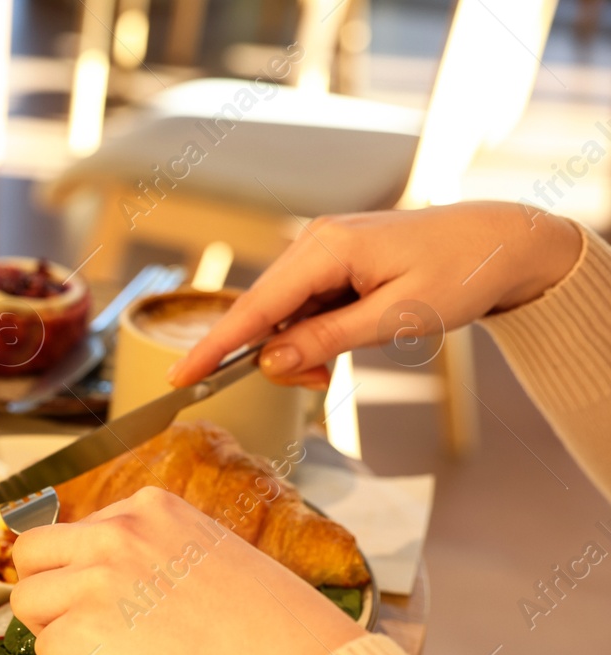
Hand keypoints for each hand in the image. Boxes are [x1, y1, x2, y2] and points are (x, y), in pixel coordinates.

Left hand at [9, 487, 364, 654]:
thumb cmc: (267, 622)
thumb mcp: (206, 552)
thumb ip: (150, 553)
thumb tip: (101, 579)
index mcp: (149, 507)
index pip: (70, 529)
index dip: (75, 573)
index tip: (101, 600)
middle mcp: (120, 531)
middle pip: (30, 555)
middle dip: (46, 595)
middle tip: (78, 626)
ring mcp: (104, 577)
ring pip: (28, 603)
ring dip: (56, 635)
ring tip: (102, 653)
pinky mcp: (97, 628)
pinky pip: (48, 651)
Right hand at [167, 202, 583, 389]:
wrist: (504, 241)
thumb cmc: (461, 273)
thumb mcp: (397, 318)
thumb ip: (329, 340)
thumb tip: (270, 361)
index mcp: (328, 248)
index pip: (256, 308)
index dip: (215, 347)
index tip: (178, 377)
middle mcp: (315, 242)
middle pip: (264, 314)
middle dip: (275, 357)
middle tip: (320, 385)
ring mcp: (323, 249)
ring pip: (282, 315)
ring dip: (299, 350)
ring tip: (339, 368)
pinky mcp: (333, 260)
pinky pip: (303, 306)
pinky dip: (313, 335)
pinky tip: (342, 344)